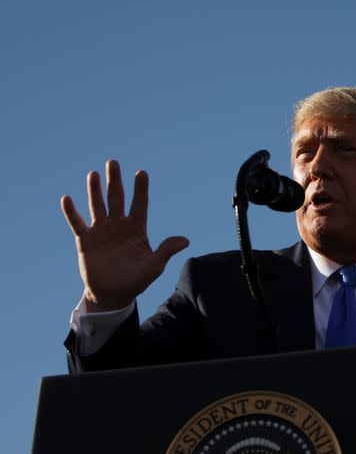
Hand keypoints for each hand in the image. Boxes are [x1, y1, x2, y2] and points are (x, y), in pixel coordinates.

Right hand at [61, 160, 189, 310]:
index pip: (140, 204)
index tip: (142, 173)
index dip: (140, 189)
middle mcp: (118, 225)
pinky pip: (77, 223)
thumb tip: (186, 240)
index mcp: (137, 229)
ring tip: (93, 174)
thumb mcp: (154, 266)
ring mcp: (101, 231)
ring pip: (97, 206)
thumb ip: (166, 251)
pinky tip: (67, 199)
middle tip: (113, 162)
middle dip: (115, 181)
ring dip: (94, 190)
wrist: (113, 294)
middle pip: (117, 198)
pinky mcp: (85, 240)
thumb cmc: (136, 280)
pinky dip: (72, 212)